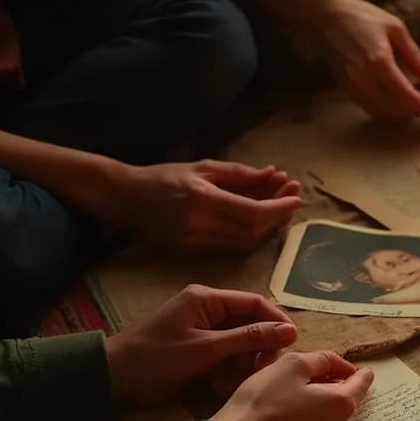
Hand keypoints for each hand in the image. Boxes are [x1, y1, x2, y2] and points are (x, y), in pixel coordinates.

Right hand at [104, 160, 301, 253]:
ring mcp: (193, 243)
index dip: (278, 207)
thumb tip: (273, 175)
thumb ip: (240, 174)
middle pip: (253, 232)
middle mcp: (199, 226)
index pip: (253, 213)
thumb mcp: (203, 167)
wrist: (124, 197)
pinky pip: (228, 248)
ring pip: (243, 244)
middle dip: (277, 216)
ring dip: (265, 227)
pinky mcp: (188, 253)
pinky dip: (247, 235)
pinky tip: (257, 220)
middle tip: (291, 197)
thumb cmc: (163, 177)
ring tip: (278, 206)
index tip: (295, 196)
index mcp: (203, 200)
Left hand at [106, 285, 297, 405]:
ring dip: (243, 365)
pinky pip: (226, 359)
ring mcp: (204, 333)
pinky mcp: (199, 353)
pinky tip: (220, 386)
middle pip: (250, 326)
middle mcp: (208, 312)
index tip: (292, 343)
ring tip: (234, 382)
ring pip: (240, 346)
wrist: (115, 378)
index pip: (255, 303)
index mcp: (207, 300)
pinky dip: (228, 373)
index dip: (276, 322)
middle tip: (262, 371)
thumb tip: (290, 331)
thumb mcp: (206, 348)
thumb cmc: (157, 356)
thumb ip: (249, 338)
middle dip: (259, 349)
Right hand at [211, 351, 373, 420]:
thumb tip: (337, 364)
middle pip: (345, 398)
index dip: (352, 367)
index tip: (343, 363)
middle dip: (331, 383)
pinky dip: (308, 417)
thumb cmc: (264, 402)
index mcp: (343, 404)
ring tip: (291, 389)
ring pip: (329, 414)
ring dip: (318, 400)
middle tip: (306, 372)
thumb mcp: (292, 365)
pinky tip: (286, 410)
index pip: (362, 381)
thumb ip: (321, 359)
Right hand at [309, 0, 419, 120]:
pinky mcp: (347, 90)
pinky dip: (393, 111)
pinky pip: (374, 109)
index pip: (407, 96)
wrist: (326, 17)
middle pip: (399, 109)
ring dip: (409, 113)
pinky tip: (407, 102)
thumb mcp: (396, 29)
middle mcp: (364, 80)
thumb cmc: (363, 17)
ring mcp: (353, 87)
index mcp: (379, 62)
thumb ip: (415, 56)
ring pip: (386, 114)